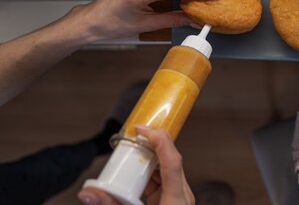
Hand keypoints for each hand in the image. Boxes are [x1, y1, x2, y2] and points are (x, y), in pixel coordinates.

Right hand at [78, 126, 193, 204]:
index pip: (172, 160)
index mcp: (177, 199)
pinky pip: (162, 182)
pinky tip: (134, 174)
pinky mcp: (172, 202)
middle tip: (130, 139)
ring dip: (147, 162)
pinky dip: (147, 176)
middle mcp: (182, 196)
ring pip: (165, 171)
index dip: (159, 139)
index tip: (141, 129)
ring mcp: (179, 199)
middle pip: (169, 162)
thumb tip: (87, 192)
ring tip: (129, 154)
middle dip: (149, 147)